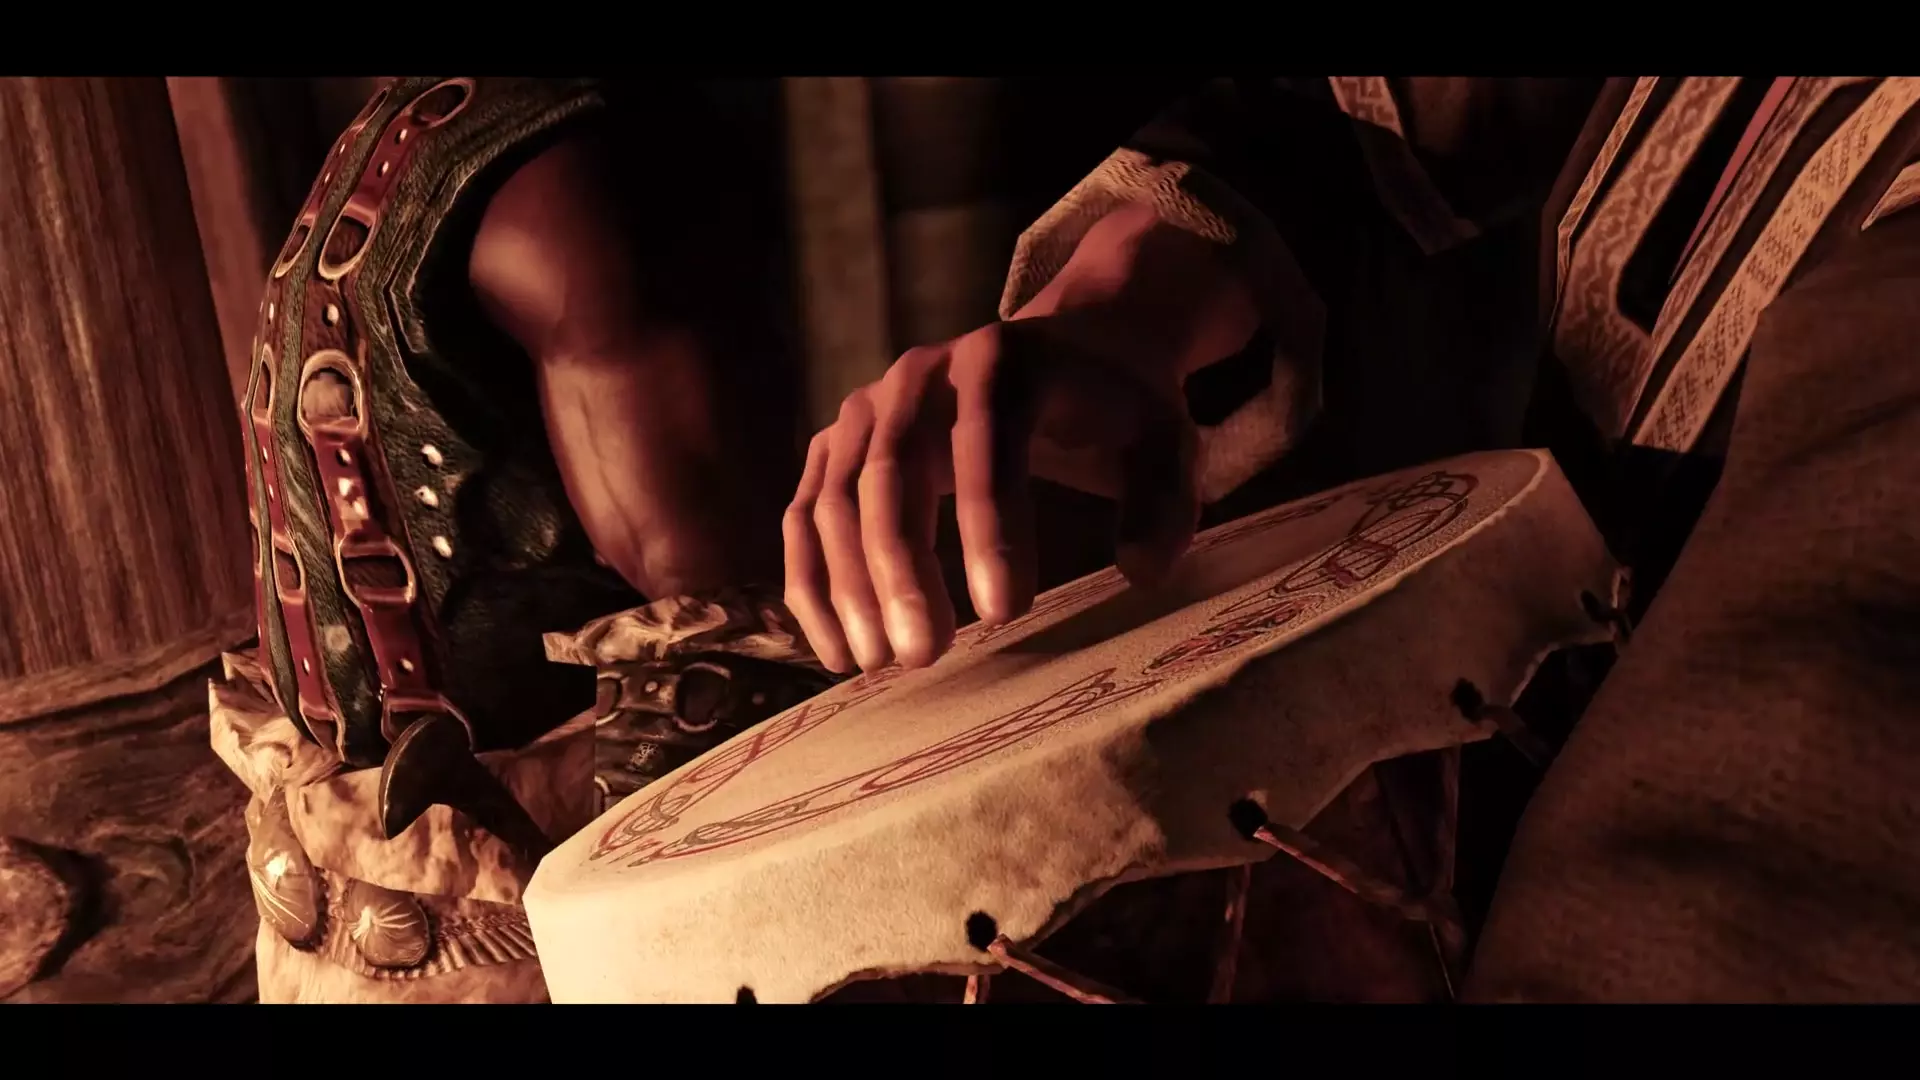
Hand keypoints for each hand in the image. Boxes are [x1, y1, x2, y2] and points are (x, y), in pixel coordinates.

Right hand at [783, 309, 1200, 673]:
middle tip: (926, 655)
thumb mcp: (1167, 439)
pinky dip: (811, 584)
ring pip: (834, 498)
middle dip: (901, 571)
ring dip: (849, 586)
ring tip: (882, 665)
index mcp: (1002, 362)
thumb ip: (1165, 501)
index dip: (992, 529)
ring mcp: (868, 408)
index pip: (986, 446)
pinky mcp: (838, 445)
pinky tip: (840, 652)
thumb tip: (1139, 572)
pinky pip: (806, 515)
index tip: (1009, 614)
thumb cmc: (1117, 407)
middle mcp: (920, 376)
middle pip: (890, 474)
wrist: (1069, 350)